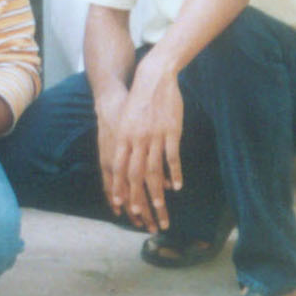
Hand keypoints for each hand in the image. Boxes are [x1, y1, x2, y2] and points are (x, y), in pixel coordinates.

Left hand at [106, 61, 183, 232]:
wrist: (152, 78)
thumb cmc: (138, 102)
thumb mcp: (126, 122)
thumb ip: (126, 144)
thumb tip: (127, 166)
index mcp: (122, 137)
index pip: (118, 169)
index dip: (119, 189)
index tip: (121, 207)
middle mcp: (135, 139)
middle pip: (135, 175)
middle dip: (138, 198)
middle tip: (142, 217)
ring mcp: (153, 136)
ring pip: (153, 170)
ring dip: (156, 191)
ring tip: (160, 206)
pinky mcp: (170, 131)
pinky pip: (171, 157)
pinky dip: (174, 173)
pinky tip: (177, 186)